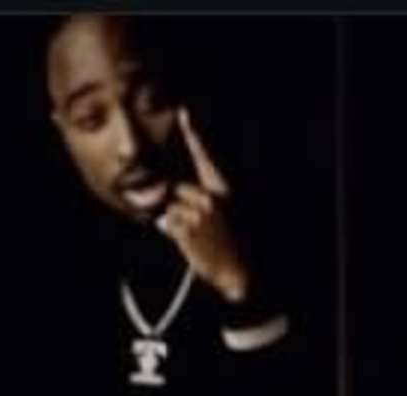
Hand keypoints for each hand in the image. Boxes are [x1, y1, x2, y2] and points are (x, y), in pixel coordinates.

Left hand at [153, 108, 253, 302]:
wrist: (239, 272)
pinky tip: (190, 240)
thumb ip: (202, 202)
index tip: (184, 112)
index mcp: (222, 189)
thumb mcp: (223, 215)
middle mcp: (209, 197)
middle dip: (178, 201)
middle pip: (177, 187)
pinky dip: (171, 231)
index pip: (204, 156)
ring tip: (195, 233)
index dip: (194, 133)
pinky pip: (167, 223)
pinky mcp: (186, 230)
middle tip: (195, 221)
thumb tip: (180, 197)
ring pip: (170, 206)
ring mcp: (196, 214)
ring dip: (174, 219)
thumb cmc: (232, 244)